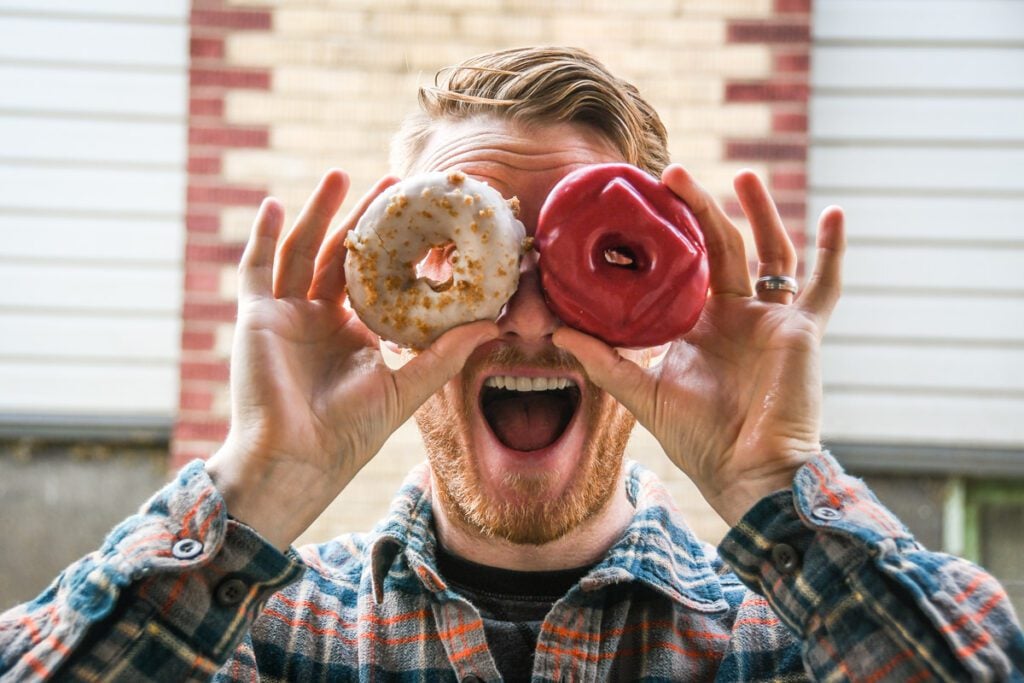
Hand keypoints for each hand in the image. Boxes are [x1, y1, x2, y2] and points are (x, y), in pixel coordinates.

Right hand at [206, 170, 498, 547]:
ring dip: (319, 212)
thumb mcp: (406, 388)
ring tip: (342, 174)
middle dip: (365, 217)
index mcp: (355, 334)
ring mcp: (287, 315)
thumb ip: (445, 355)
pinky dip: (263, 236)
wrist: (297, 459)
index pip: (377, 279)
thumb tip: (493, 324)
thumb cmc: (350, 434)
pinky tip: (276, 204)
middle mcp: (321, 319)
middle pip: (342, 256)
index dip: (397, 247)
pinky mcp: (256, 316)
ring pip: (303, 251)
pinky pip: (256, 268)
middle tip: (392, 181)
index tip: (421, 215)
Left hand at [553, 165, 844, 524]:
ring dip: (759, 212)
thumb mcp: (641, 392)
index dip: (668, 236)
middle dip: (701, 208)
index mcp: (699, 325)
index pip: (685, 267)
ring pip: (770, 251)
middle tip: (674, 173)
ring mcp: (772, 318)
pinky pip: (826, 285)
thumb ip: (601, 360)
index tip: (644, 201)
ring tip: (743, 175)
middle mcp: (736, 315)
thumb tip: (555, 329)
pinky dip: (833, 250)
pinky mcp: (802, 330)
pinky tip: (835, 212)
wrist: (746, 471)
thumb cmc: (698, 439)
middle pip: (723, 246)